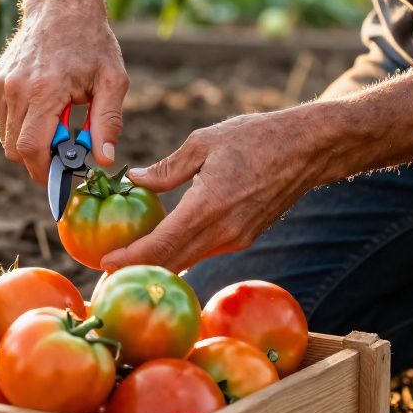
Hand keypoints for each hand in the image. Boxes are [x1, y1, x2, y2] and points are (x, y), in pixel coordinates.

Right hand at [0, 0, 127, 182]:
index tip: (62, 178)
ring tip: (58, 121)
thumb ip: (108, 122)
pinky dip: (20, 126)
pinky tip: (42, 107)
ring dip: (30, 143)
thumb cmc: (91, 42)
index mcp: (43, 90)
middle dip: (38, 161)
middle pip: (14, 150)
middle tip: (66, 150)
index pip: (31, 149)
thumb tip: (104, 160)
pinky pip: (2, 121)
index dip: (44, 172)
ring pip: (6, 138)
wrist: (60, 5)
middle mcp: (14, 89)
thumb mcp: (113, 80)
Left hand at [101, 108, 335, 273]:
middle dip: (137, 270)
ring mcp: (236, 238)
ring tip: (126, 265)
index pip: (161, 244)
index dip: (130, 258)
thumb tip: (135, 181)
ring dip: (158, 266)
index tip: (104, 264)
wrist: (309, 149)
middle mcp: (222, 231)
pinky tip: (161, 249)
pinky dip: (179, 255)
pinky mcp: (244, 237)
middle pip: (171, 262)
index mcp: (207, 207)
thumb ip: (167, 169)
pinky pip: (204, 252)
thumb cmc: (257, 137)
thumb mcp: (204, 142)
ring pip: (188, 261)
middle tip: (105, 275)